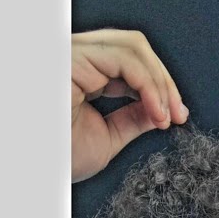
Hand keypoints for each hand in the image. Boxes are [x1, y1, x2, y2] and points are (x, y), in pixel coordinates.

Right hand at [71, 29, 188, 182]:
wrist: (40, 172)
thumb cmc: (60, 159)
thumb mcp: (108, 137)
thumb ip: (133, 118)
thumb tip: (161, 109)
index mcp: (80, 69)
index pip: (128, 59)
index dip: (158, 84)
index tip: (177, 116)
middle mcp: (74, 55)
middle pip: (134, 46)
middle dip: (163, 81)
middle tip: (178, 115)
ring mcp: (72, 52)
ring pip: (133, 47)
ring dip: (160, 83)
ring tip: (167, 116)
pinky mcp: (73, 57)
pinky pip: (126, 59)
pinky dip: (150, 86)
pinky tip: (157, 112)